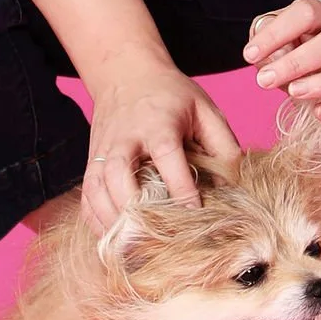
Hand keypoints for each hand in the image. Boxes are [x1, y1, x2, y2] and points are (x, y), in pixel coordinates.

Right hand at [80, 47, 239, 230]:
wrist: (125, 74)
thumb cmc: (172, 96)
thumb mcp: (205, 108)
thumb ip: (223, 144)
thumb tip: (234, 185)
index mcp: (158, 123)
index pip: (167, 155)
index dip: (180, 187)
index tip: (194, 213)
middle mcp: (126, 137)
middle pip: (119, 173)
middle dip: (133, 208)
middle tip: (154, 236)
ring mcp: (103, 151)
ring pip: (97, 187)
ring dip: (111, 219)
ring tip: (131, 244)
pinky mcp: (91, 162)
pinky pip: (86, 195)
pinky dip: (95, 219)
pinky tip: (112, 238)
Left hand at [243, 0, 320, 130]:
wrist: (315, 67)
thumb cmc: (289, 52)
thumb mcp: (271, 42)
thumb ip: (264, 44)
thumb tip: (264, 54)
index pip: (307, 13)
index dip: (277, 33)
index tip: (249, 55)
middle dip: (296, 63)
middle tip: (264, 81)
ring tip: (293, 93)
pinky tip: (318, 113)